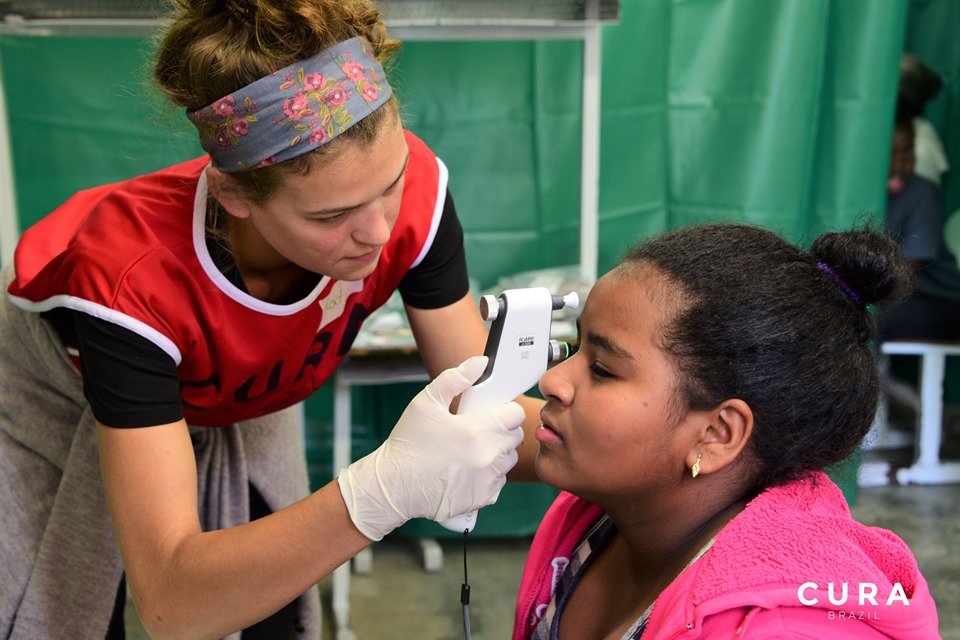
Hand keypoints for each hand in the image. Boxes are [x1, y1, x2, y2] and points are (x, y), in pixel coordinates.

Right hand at [338, 356, 524, 540]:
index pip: (515, 414)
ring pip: (508, 460)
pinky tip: (468, 470)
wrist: (393, 486)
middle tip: (478, 429)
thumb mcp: (426, 402)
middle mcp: (487, 457)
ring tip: (472, 450)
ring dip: (497, 453)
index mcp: (477, 430)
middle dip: (501, 430)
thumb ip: (456, 378)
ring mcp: (487, 480)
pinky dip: (489, 475)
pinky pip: (499, 481)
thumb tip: (481, 363)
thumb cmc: (408, 442)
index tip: (491, 412)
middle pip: (515, 437)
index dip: (504, 410)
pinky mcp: (482, 498)